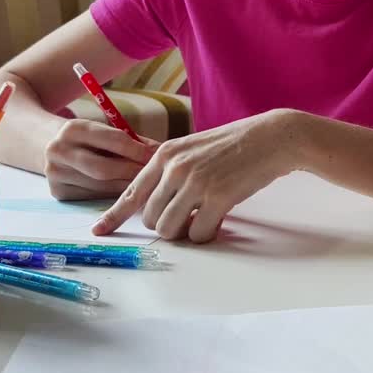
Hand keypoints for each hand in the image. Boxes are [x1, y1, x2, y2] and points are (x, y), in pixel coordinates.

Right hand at [44, 119, 159, 199]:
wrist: (46, 143)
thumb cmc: (88, 137)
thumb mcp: (103, 130)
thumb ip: (132, 140)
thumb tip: (162, 152)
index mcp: (73, 129)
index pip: (113, 140)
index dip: (138, 150)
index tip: (157, 156)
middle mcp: (59, 151)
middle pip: (104, 169)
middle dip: (132, 173)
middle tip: (156, 176)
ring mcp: (55, 173)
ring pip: (100, 186)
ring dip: (126, 187)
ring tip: (146, 186)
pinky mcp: (58, 192)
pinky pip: (93, 196)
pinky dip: (112, 196)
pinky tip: (127, 194)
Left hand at [91, 109, 300, 242]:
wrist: (272, 137)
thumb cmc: (236, 144)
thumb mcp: (194, 148)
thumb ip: (172, 170)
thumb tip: (159, 203)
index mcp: (165, 154)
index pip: (132, 191)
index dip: (114, 215)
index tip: (100, 231)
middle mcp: (175, 168)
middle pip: (150, 217)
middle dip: (167, 224)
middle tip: (189, 218)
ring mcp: (195, 182)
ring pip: (170, 228)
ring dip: (185, 232)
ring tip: (204, 218)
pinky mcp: (218, 197)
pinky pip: (198, 233)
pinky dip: (206, 234)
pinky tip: (220, 220)